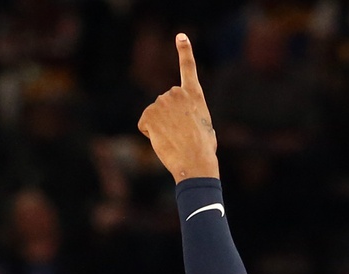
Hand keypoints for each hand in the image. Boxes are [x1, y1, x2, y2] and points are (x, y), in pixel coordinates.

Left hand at [136, 35, 218, 182]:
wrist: (195, 162)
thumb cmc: (203, 150)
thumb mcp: (203, 125)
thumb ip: (191, 114)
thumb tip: (183, 123)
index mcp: (194, 94)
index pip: (188, 68)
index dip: (185, 51)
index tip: (180, 36)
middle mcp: (176, 93)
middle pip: (165, 103)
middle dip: (169, 118)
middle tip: (182, 134)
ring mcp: (161, 102)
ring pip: (155, 115)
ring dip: (160, 127)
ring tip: (174, 139)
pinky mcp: (149, 114)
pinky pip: (145, 125)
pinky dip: (150, 134)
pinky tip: (163, 140)